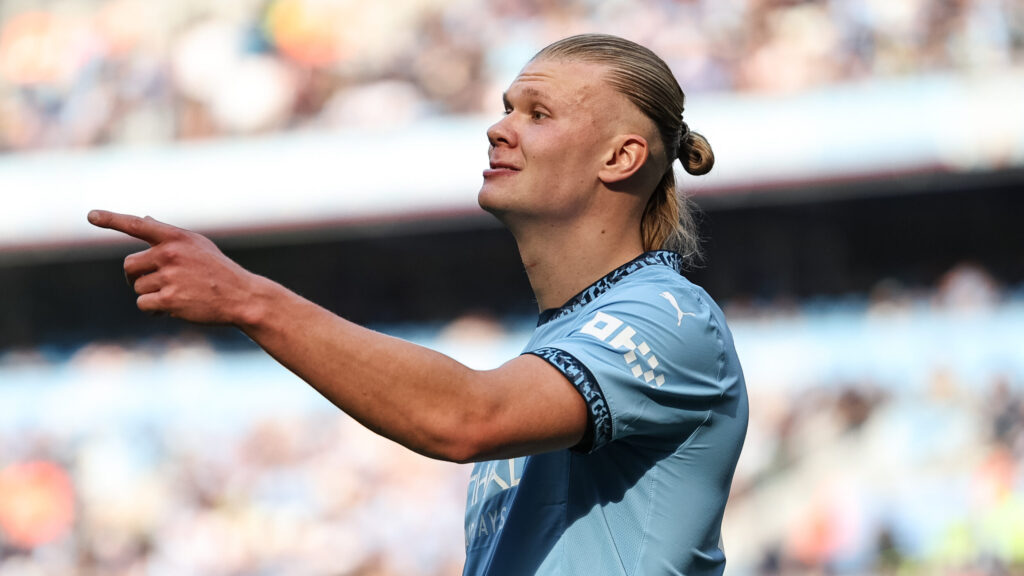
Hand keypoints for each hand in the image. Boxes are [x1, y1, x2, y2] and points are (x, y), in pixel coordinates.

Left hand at [87, 210, 257, 324]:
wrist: (242, 297)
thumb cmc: (219, 271)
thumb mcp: (198, 246)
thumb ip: (169, 236)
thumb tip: (144, 220)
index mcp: (177, 238)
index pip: (137, 225)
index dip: (112, 219)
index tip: (90, 215)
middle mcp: (170, 254)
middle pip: (129, 265)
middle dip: (137, 276)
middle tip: (155, 282)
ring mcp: (169, 277)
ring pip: (137, 287)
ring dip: (151, 294)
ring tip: (176, 295)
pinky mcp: (169, 299)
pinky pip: (144, 304)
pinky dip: (154, 309)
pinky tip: (172, 307)